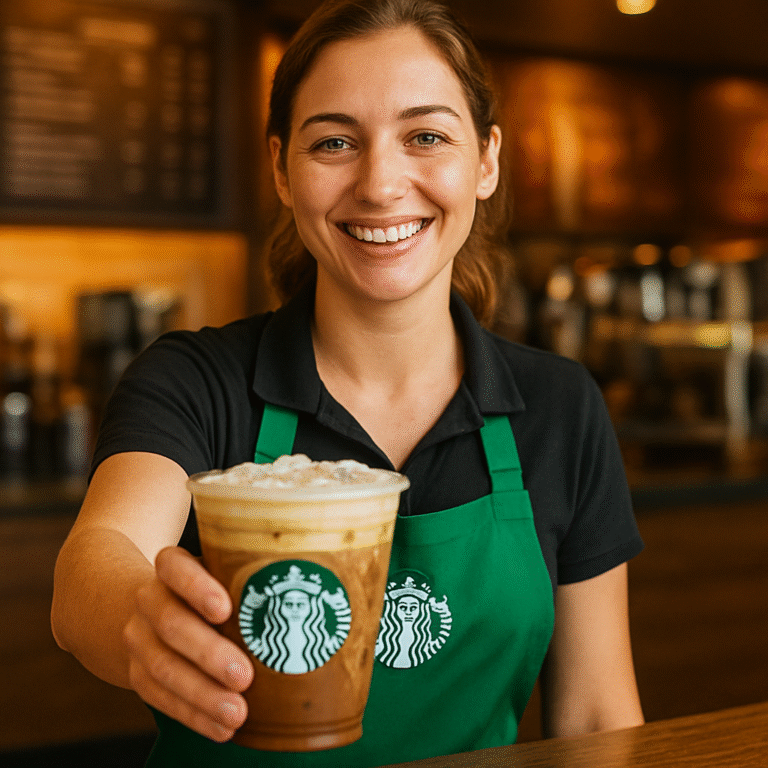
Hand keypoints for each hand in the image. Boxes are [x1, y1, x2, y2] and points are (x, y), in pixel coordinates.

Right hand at [123, 547, 253, 741]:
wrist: (156, 612)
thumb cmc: (213, 590)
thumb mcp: (226, 574)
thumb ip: (255, 582)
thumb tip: (312, 600)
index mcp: (171, 567)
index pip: (174, 566)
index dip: (196, 587)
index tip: (225, 610)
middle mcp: (149, 598)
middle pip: (171, 623)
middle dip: (209, 653)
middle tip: (244, 675)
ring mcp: (139, 637)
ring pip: (163, 667)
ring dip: (202, 695)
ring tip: (237, 712)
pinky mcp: (137, 673)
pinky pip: (160, 698)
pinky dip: (194, 716)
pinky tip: (221, 728)